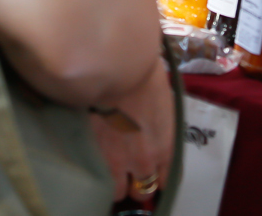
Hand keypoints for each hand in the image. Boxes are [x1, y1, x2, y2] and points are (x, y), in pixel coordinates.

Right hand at [90, 59, 175, 204]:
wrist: (115, 68)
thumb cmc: (144, 75)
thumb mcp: (163, 101)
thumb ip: (160, 126)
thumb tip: (154, 128)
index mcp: (165, 146)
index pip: (166, 179)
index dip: (159, 177)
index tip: (153, 173)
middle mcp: (144, 160)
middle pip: (143, 190)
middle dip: (138, 182)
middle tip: (129, 170)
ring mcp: (117, 162)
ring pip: (118, 192)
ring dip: (116, 182)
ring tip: (110, 168)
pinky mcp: (95, 156)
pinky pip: (99, 178)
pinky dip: (98, 174)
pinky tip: (96, 161)